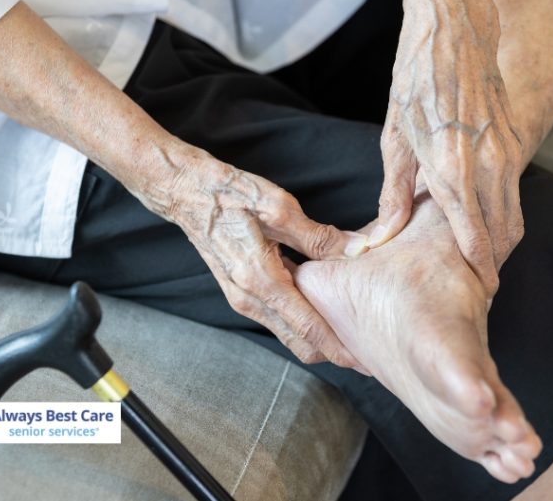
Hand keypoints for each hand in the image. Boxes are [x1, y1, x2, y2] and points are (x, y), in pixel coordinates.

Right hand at [149, 153, 369, 368]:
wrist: (186, 192)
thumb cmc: (229, 194)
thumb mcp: (278, 207)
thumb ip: (318, 236)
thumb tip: (356, 250)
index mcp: (260, 279)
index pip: (306, 327)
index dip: (337, 347)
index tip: (363, 359)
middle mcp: (249, 298)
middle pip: (298, 342)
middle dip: (331, 351)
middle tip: (366, 352)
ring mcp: (242, 298)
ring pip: (287, 332)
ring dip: (317, 337)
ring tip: (351, 331)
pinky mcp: (241, 292)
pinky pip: (277, 317)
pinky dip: (301, 321)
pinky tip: (323, 308)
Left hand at [370, 0, 529, 295]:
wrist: (453, 27)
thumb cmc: (415, 78)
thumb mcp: (394, 137)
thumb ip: (394, 194)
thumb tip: (381, 239)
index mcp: (453, 169)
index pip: (475, 239)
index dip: (478, 271)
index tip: (475, 294)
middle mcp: (489, 164)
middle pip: (505, 234)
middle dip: (494, 264)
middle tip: (477, 287)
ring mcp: (508, 150)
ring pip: (515, 214)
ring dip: (502, 241)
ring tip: (480, 262)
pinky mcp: (516, 138)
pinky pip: (515, 189)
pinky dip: (505, 212)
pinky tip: (484, 222)